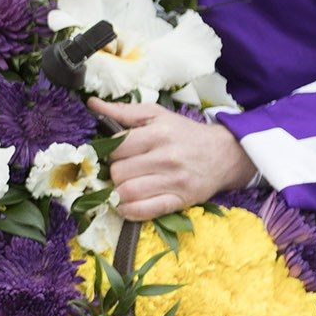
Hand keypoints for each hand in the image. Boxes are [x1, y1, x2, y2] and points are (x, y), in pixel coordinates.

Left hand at [88, 100, 256, 219]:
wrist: (223, 154)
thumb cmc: (184, 133)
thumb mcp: (157, 115)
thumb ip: (123, 111)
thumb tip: (92, 104)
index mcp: (158, 133)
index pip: (116, 147)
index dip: (109, 152)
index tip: (114, 154)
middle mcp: (166, 157)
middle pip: (119, 172)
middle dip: (114, 173)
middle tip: (121, 170)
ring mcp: (174, 181)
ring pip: (127, 193)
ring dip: (117, 193)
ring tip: (122, 187)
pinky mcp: (180, 201)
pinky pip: (145, 211)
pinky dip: (129, 211)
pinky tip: (127, 204)